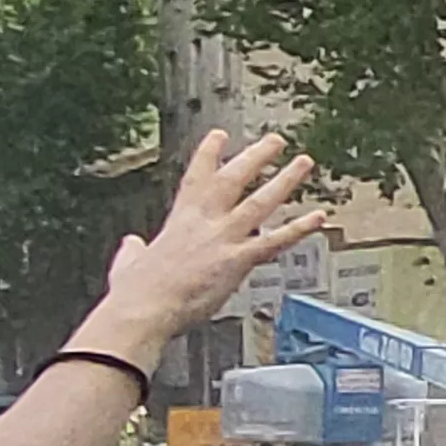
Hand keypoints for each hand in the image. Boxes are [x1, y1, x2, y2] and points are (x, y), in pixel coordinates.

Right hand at [76, 131, 327, 356]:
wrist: (142, 310)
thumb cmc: (134, 293)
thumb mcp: (128, 264)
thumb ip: (133, 252)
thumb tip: (131, 246)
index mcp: (179, 219)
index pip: (196, 177)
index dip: (209, 154)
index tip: (221, 135)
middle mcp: (204, 222)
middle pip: (233, 179)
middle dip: (255, 156)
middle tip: (275, 140)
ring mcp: (223, 239)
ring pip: (260, 202)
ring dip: (284, 180)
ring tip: (303, 162)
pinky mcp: (238, 260)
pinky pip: (276, 241)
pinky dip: (299, 229)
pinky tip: (317, 218)